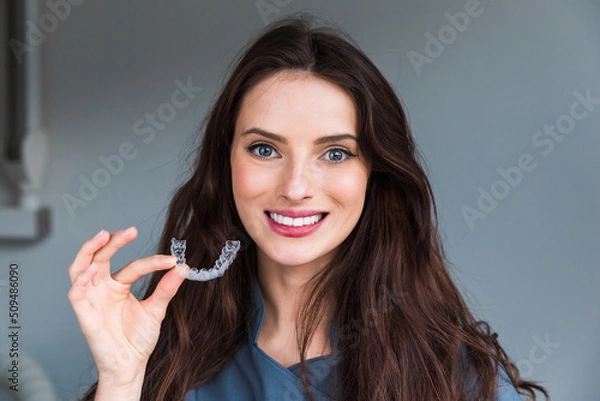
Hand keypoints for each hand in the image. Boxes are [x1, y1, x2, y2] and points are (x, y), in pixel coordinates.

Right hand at [68, 226, 185, 386]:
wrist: (130, 364)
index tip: (172, 260)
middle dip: (113, 242)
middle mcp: (102, 287)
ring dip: (90, 250)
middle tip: (130, 231)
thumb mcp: (156, 309)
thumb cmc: (138, 338)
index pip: (133, 266)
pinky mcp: (83, 311)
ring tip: (104, 236)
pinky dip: (82, 278)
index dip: (152, 262)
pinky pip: (76, 291)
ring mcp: (91, 298)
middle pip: (101, 257)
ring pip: (81, 266)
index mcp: (118, 285)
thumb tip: (183, 267)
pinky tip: (93, 269)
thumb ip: (167, 288)